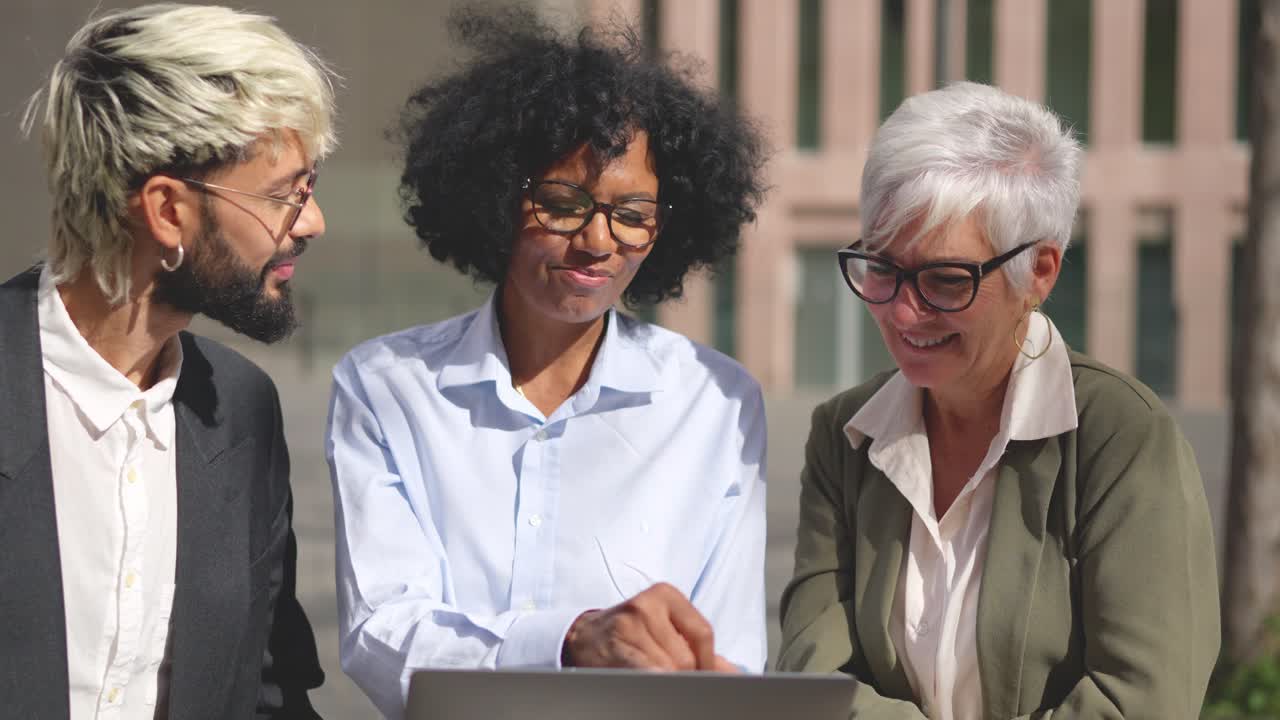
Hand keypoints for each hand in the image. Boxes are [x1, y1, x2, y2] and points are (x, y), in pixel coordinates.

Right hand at [562, 582, 717, 670]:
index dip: (707, 663)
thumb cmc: (631, 634)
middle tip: (671, 678)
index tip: (704, 678)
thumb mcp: (666, 628)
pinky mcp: (615, 648)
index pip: (702, 633)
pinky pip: (646, 672)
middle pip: (685, 656)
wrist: (584, 638)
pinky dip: (656, 680)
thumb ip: (700, 649)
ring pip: (668, 670)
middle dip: (684, 675)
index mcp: (666, 595)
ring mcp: (628, 625)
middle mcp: (646, 605)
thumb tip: (734, 673)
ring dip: (666, 682)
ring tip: (652, 677)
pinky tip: (655, 682)